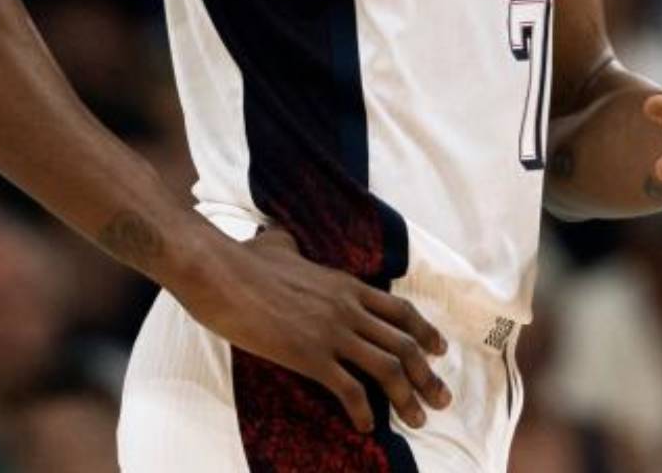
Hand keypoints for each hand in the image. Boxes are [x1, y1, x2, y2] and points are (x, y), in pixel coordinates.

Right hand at [178, 227, 451, 432]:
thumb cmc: (244, 258)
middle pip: (404, 344)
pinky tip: (365, 425)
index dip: (424, 333)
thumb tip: (281, 236)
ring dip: (408, 397)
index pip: (399, 311)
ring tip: (418, 419)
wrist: (219, 271)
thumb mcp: (278, 243)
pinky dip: (363, 410)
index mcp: (345, 284)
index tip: (439, 351)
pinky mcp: (309, 354)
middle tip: (442, 399)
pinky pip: (349, 388)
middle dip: (428, 376)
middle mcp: (347, 308)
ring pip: (386, 368)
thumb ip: (289, 243)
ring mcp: (331, 332)